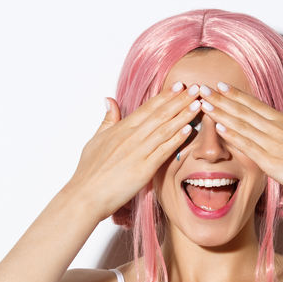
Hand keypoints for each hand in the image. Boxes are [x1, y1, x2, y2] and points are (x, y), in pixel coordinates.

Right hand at [65, 84, 201, 222]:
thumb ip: (107, 120)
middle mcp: (130, 137)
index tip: (179, 86)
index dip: (165, 96)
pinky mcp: (142, 169)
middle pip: (159, 114)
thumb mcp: (96, 139)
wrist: (84, 196)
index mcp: (120, 129)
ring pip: (164, 129)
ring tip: (198, 104)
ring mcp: (137, 152)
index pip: (147, 108)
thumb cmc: (89, 172)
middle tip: (196, 87)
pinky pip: (163, 151)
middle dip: (179, 100)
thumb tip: (109, 100)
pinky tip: (189, 129)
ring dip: (183, 116)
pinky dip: (176, 139)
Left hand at [196, 84, 282, 207]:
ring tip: (204, 103)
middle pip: (244, 111)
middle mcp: (277, 129)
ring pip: (242, 125)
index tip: (221, 86)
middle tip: (202, 89)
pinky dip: (233, 136)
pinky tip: (219, 127)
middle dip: (221, 100)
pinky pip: (248, 146)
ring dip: (221, 114)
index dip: (236, 95)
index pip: (255, 105)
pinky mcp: (271, 162)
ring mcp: (273, 145)